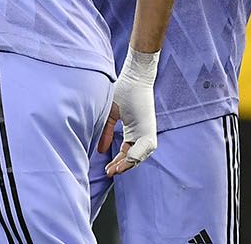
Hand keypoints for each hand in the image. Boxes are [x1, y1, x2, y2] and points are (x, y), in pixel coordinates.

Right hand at [100, 48, 158, 175]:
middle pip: (133, 156)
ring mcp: (147, 132)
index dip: (117, 161)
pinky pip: (145, 147)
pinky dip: (136, 154)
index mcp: (133, 131)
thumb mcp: (110, 115)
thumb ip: (106, 132)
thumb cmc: (121, 90)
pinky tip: (127, 160)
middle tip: (110, 173)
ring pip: (141, 155)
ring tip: (117, 170)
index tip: (107, 169)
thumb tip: (101, 150)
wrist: (134, 76)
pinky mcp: (150, 128)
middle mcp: (142, 134)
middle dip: (121, 166)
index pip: (125, 151)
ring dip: (129, 163)